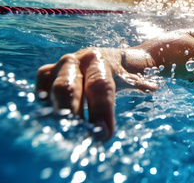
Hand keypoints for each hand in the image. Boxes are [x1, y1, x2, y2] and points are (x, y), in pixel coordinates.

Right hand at [35, 48, 157, 140]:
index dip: (101, 110)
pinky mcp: (46, 74)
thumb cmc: (117, 72)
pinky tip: (49, 122)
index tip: (105, 133)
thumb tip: (153, 87)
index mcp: (98, 61)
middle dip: (71, 113)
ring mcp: (59, 67)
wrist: (101, 56)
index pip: (100, 87)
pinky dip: (43, 105)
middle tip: (78, 137)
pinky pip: (40, 88)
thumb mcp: (130, 77)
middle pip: (68, 88)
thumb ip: (139, 83)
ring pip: (51, 89)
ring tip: (62, 133)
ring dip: (55, 112)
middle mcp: (76, 61)